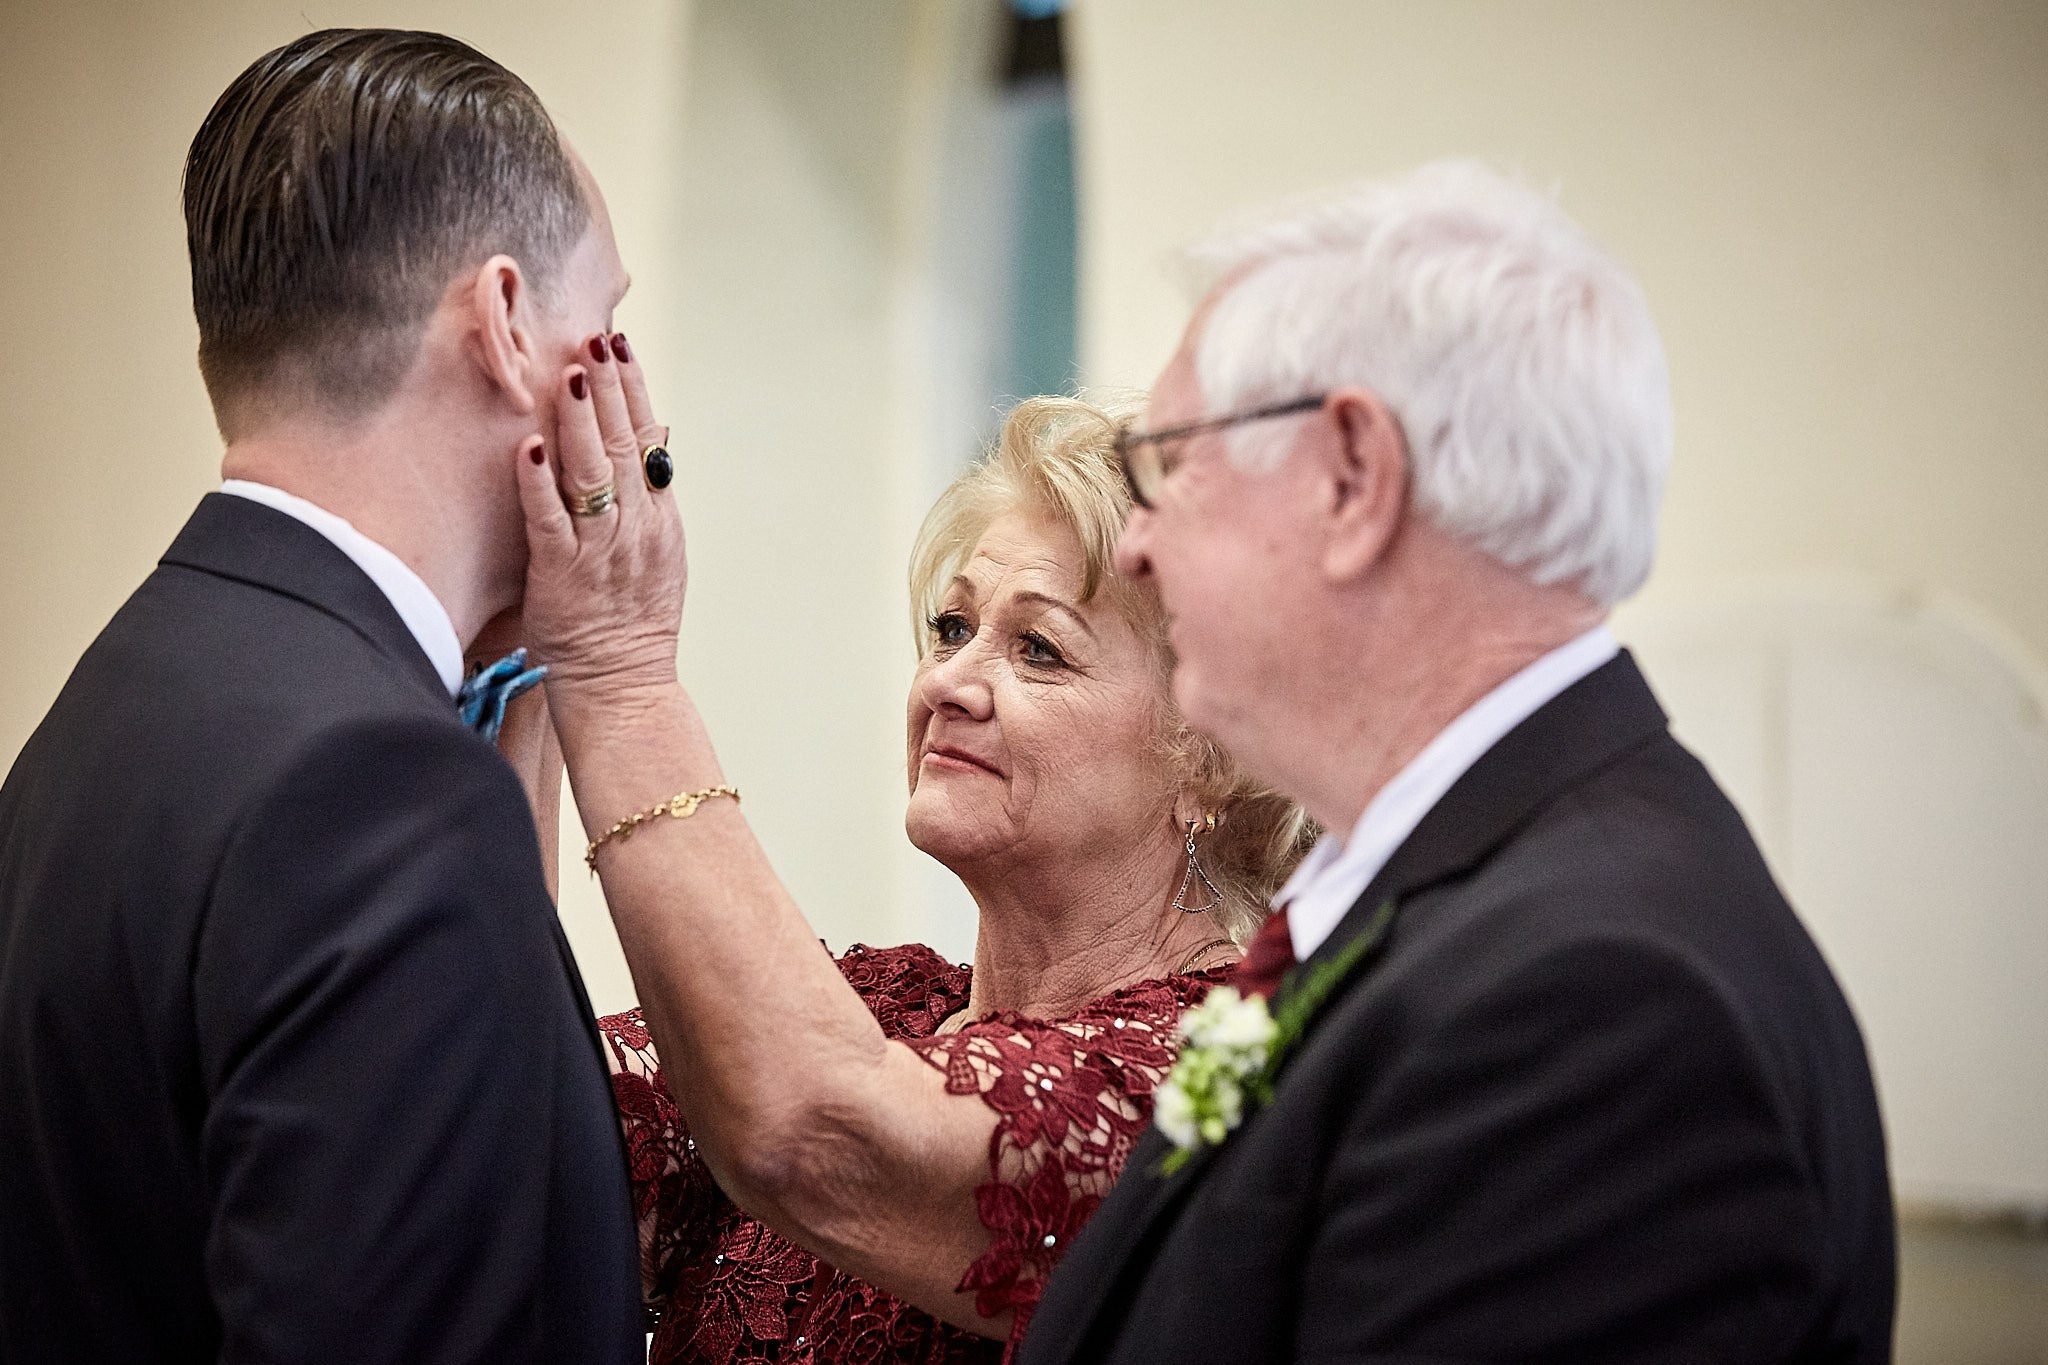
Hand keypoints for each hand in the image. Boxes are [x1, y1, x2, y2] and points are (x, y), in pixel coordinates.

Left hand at [514, 333, 683, 704]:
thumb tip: (656, 433)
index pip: (647, 441)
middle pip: (622, 446)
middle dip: (609, 389)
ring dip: (580, 422)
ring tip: (572, 374)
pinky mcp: (562, 575)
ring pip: (591, 475)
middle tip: (595, 339)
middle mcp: (635, 528)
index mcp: (659, 519)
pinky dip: (539, 485)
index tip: (620, 346)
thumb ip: (654, 495)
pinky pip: (550, 522)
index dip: (633, 390)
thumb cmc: (632, 622)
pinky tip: (529, 448)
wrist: (623, 685)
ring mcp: (600, 551)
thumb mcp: (662, 553)